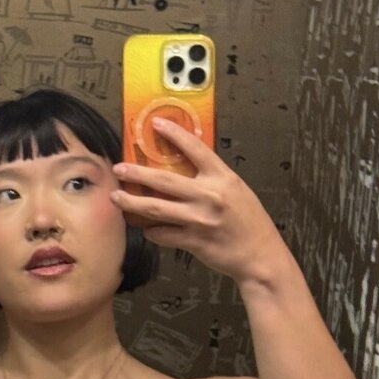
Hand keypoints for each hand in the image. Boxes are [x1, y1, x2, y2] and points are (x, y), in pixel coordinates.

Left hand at [111, 117, 287, 286]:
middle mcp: (209, 196)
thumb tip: (186, 168)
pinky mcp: (193, 241)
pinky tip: (147, 228)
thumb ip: (213, 179)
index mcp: (222, 178)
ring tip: (118, 198)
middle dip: (137, 172)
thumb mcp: (236, 190)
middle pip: (164, 179)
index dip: (173, 133)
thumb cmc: (250, 223)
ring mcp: (200, 219)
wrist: (260, 254)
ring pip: (157, 208)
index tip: (155, 124)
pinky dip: (152, 231)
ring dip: (133, 202)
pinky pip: (164, 234)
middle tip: (119, 168)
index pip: (194, 148)